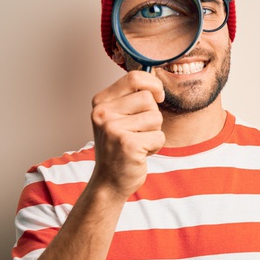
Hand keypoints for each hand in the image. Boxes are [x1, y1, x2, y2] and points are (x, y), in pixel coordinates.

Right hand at [89, 70, 165, 197]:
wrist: (109, 182)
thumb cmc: (119, 148)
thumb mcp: (118, 117)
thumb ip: (131, 98)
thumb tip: (157, 81)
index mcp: (100, 102)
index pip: (134, 78)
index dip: (153, 84)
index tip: (158, 96)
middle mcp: (103, 113)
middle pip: (148, 99)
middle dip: (153, 116)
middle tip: (139, 132)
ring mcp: (113, 129)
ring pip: (156, 118)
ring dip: (154, 132)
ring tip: (138, 143)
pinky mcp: (128, 144)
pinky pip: (159, 136)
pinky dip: (155, 147)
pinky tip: (140, 154)